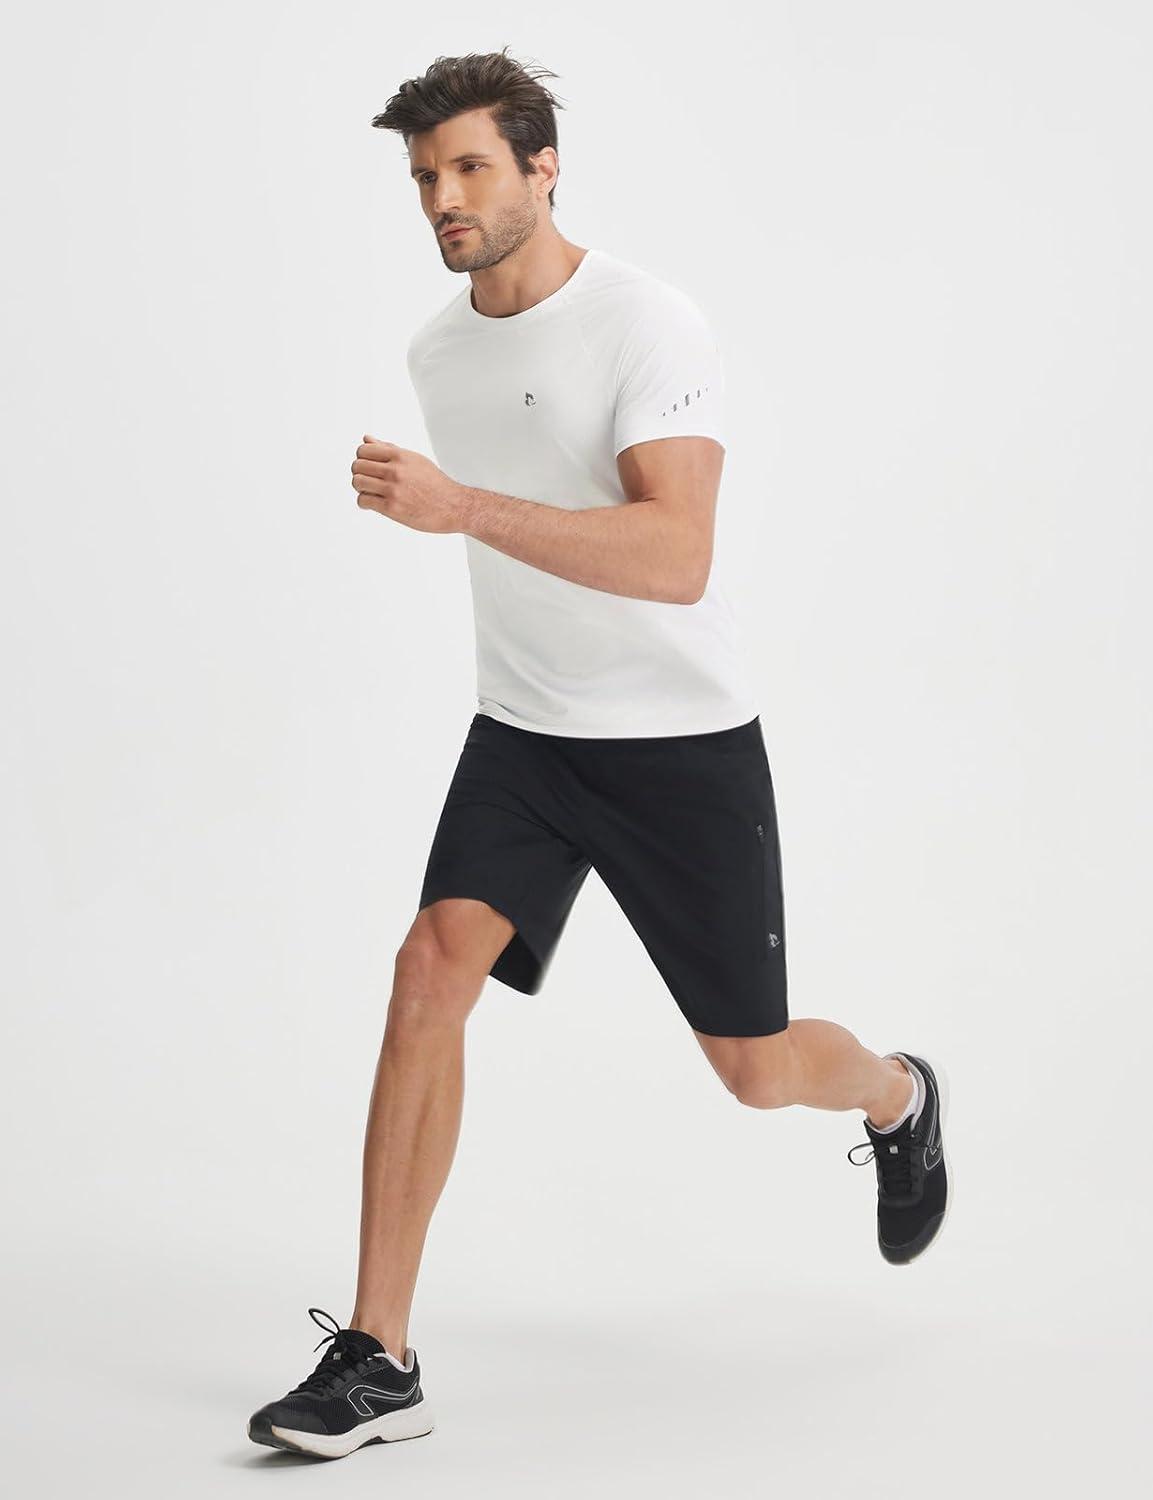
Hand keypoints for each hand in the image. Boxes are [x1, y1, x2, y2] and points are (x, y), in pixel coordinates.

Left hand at [351, 435, 467, 533]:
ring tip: (370, 491)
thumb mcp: (414, 460)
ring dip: (360, 487)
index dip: (362, 458)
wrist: (453, 506)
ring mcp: (393, 489)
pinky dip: (364, 502)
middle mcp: (395, 470)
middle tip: (368, 480)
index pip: (364, 450)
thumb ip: (388, 449)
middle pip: (357, 466)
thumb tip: (367, 439)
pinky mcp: (392, 507)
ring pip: (357, 482)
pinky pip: (363, 500)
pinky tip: (374, 503)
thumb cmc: (435, 483)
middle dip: (359, 473)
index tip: (369, 466)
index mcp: (400, 456)